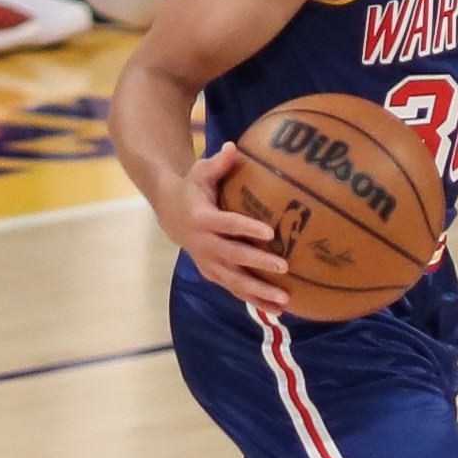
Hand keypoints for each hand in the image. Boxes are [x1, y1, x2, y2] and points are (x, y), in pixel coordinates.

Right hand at [172, 145, 293, 310]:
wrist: (171, 214)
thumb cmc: (193, 188)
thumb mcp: (200, 171)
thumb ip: (218, 163)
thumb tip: (234, 147)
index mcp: (202, 218)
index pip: (226, 224)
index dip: (246, 229)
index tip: (269, 232)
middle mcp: (204, 245)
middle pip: (233, 256)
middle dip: (258, 263)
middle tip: (284, 267)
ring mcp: (209, 263)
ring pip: (235, 281)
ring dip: (259, 292)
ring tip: (285, 300)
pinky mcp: (214, 274)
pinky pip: (236, 290)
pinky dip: (255, 301)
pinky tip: (278, 310)